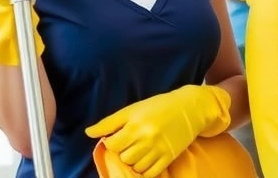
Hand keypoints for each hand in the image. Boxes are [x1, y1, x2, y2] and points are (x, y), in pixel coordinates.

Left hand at [85, 85, 230, 177]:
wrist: (189, 108)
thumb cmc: (158, 106)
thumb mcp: (132, 109)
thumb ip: (110, 122)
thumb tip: (88, 132)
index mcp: (135, 123)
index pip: (112, 144)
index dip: (111, 142)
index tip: (117, 138)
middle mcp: (146, 137)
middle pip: (123, 156)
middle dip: (122, 152)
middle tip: (129, 143)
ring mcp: (158, 149)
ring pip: (135, 166)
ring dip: (133, 161)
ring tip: (138, 150)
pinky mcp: (168, 157)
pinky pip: (149, 173)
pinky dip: (144, 170)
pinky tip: (146, 159)